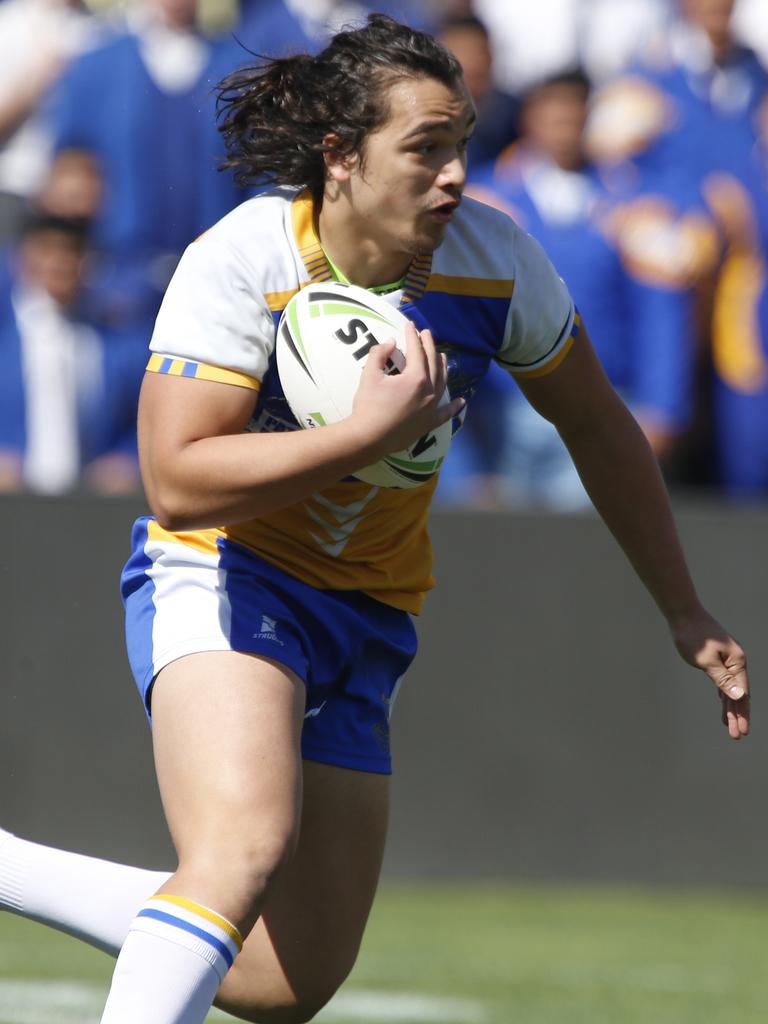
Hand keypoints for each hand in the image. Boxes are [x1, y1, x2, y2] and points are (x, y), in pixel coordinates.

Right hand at [349, 323, 463, 456]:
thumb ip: (379, 354)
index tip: (410, 326)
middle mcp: (428, 391)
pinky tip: (461, 401)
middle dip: (429, 346)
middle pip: (432, 363)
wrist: (369, 437)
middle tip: (426, 334)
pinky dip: (454, 407)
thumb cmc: (368, 406)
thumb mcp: (369, 375)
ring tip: (442, 356)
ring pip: (442, 383)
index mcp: (415, 378)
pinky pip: (446, 413)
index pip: (416, 351)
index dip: (412, 336)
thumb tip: (390, 343)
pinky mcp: (429, 423)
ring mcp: (431, 408)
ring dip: (443, 367)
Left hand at [671, 609, 749, 739]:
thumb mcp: (706, 661)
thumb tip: (740, 696)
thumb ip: (723, 679)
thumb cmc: (693, 635)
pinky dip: (723, 693)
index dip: (742, 714)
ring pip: (731, 688)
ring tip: (729, 725)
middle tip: (736, 736)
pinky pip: (723, 680)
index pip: (742, 694)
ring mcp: (727, 658)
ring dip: (730, 707)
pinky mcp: (717, 656)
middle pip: (739, 693)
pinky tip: (723, 702)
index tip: (741, 732)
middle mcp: (736, 660)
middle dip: (738, 715)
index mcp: (737, 661)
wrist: (683, 613)